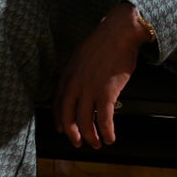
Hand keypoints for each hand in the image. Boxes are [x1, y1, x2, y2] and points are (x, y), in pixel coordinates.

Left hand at [53, 2, 147, 148]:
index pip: (57, 103)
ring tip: (96, 143)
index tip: (62, 129)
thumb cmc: (103, 43)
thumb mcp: (80, 56)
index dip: (59, 119)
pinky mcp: (106, 93)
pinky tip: (110, 138)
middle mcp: (74, 84)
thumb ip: (76, 73)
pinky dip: (106, 132)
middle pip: (68, 116)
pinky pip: (104, 120)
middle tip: (78, 142)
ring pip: (85, 122)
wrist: (119, 33)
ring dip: (91, 137)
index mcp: (67, 74)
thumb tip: (78, 87)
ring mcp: (89, 89)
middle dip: (72, 133)